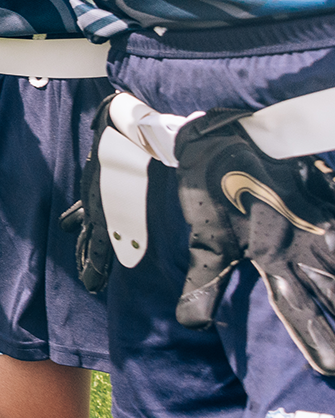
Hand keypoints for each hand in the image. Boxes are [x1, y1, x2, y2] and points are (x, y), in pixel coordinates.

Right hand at [173, 109, 334, 372]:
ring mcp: (317, 221)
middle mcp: (301, 248)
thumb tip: (191, 326)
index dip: (314, 337)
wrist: (216, 144)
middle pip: (333, 291)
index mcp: (272, 262)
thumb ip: (203, 281)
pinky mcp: (325, 194)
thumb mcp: (207, 242)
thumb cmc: (211, 194)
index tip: (330, 369)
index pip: (297, 309)